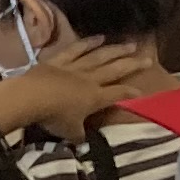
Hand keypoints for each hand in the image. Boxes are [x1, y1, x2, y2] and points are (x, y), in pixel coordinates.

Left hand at [0, 40, 171, 140]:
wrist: (31, 97)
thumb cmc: (53, 117)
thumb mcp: (69, 132)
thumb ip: (79, 135)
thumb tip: (83, 142)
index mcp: (95, 98)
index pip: (118, 94)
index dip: (130, 93)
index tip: (142, 91)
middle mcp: (90, 79)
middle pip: (115, 70)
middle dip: (133, 65)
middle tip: (148, 58)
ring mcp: (75, 68)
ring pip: (100, 56)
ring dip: (116, 50)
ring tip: (130, 44)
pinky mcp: (59, 60)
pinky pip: (77, 49)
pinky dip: (88, 42)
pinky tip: (99, 37)